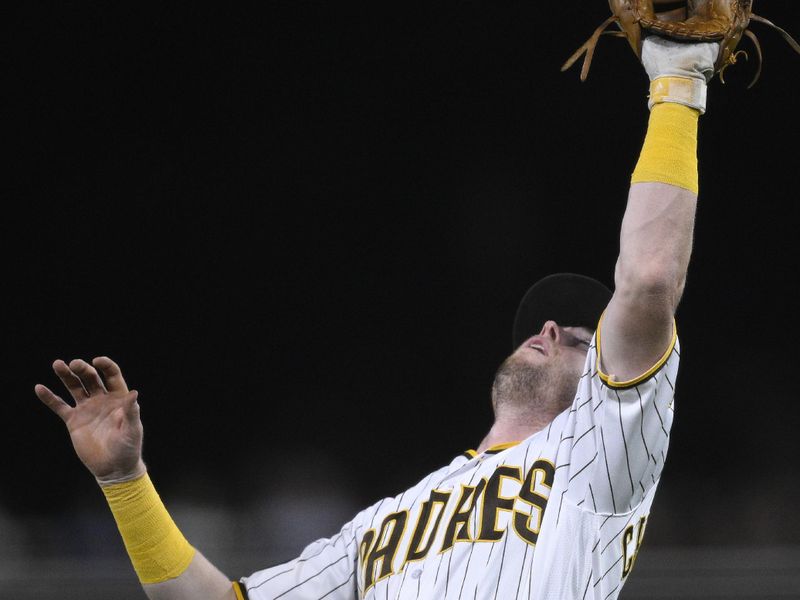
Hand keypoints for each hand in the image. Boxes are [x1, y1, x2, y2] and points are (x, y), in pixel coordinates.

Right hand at [35, 357, 145, 482]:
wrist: (113, 467)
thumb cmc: (128, 448)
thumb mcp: (132, 430)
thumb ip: (131, 412)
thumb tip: (133, 392)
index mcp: (118, 398)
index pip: (112, 375)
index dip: (105, 366)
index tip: (97, 361)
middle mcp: (101, 399)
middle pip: (91, 378)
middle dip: (83, 369)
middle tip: (74, 364)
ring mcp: (86, 409)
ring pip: (74, 387)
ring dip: (66, 375)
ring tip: (57, 364)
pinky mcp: (73, 421)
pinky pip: (59, 406)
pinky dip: (49, 397)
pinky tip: (40, 388)